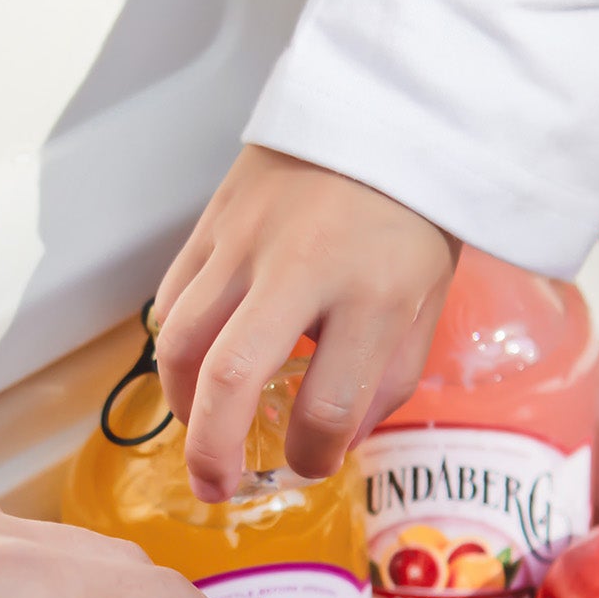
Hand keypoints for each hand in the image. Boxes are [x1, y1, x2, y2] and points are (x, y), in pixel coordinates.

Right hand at [153, 147, 458, 501]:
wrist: (384, 108)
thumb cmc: (410, 215)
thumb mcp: (426, 301)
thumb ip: (386, 380)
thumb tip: (328, 444)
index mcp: (374, 293)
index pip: (328, 405)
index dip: (314, 454)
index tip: (312, 462)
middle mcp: (302, 268)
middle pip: (231, 378)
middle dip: (213, 452)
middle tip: (215, 489)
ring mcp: (246, 242)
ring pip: (180, 342)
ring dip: (182, 405)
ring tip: (200, 433)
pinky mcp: (212, 223)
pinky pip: (172, 300)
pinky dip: (176, 347)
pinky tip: (198, 368)